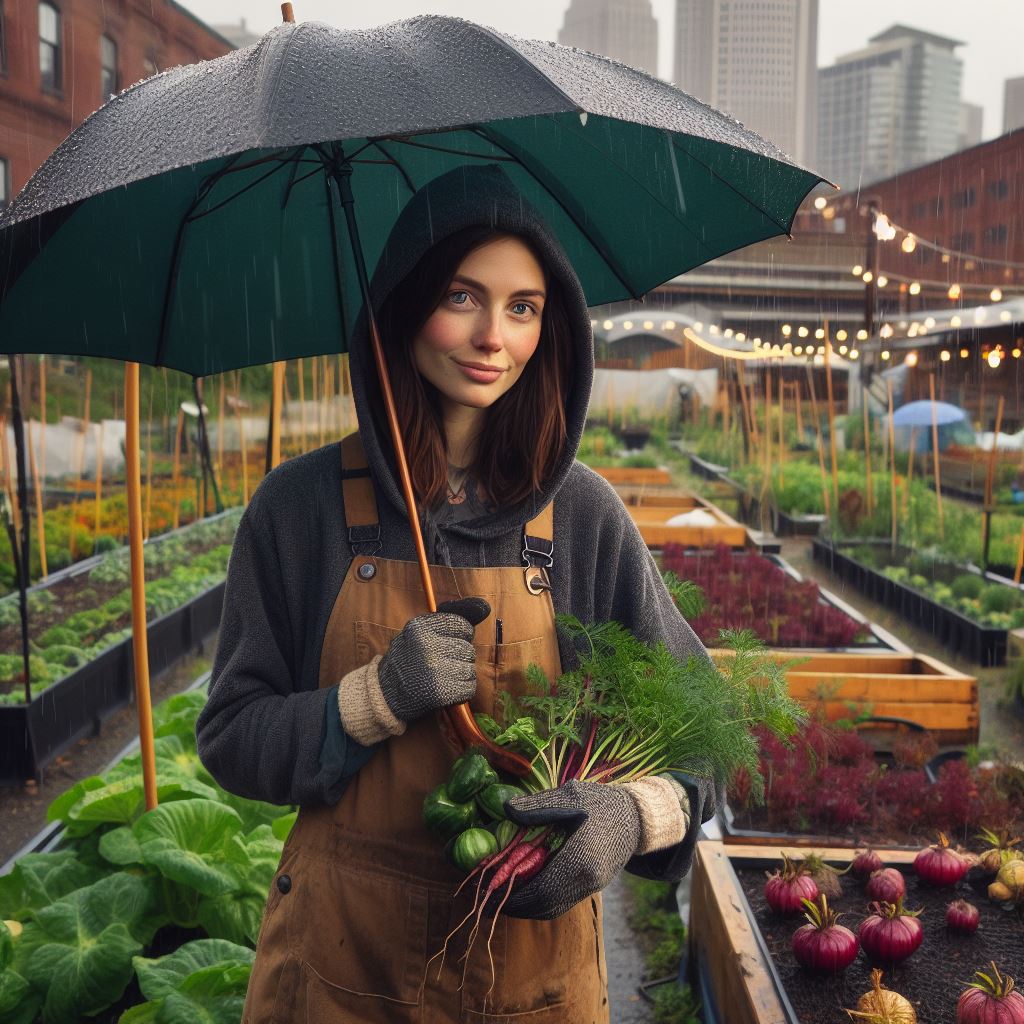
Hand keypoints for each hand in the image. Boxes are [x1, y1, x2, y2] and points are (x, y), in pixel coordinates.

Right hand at [377, 597, 490, 722]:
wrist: (385, 692)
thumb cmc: (408, 658)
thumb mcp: (420, 632)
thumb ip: (450, 620)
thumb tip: (484, 606)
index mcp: (421, 627)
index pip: (462, 625)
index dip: (460, 636)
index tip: (449, 643)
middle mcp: (427, 646)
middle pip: (467, 649)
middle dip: (461, 657)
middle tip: (444, 663)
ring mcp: (434, 670)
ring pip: (470, 669)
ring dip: (463, 675)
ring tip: (445, 677)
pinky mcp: (439, 692)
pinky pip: (468, 688)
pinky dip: (463, 690)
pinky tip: (449, 690)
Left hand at [501, 780, 641, 919]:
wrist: (637, 817)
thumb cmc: (601, 802)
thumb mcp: (570, 795)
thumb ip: (538, 805)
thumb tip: (506, 809)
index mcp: (581, 857)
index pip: (540, 888)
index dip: (512, 894)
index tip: (488, 891)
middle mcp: (587, 879)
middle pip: (544, 905)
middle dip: (514, 905)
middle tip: (488, 899)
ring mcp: (592, 886)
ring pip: (553, 908)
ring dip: (526, 907)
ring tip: (502, 898)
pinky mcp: (593, 887)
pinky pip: (562, 902)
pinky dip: (541, 901)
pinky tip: (525, 891)